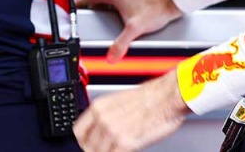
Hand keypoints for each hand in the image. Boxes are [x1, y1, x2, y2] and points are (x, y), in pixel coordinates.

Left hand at [74, 72, 188, 151]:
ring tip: (117, 149)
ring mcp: (112, 132)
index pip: (78, 132)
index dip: (84, 142)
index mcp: (98, 107)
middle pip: (87, 146)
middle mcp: (102, 119)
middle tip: (107, 149)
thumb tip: (101, 131)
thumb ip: (106, 117)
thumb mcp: (119, 102)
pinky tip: (126, 151)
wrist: (166, 97)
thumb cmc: (150, 98)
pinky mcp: (125, 143)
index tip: (88, 146)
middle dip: (95, 151)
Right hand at [76, 0, 182, 61]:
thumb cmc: (156, 10)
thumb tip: (111, 56)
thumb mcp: (134, 30)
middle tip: (88, 15)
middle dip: (92, 6)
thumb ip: (120, 44)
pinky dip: (114, 3)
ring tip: (104, 16)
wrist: (172, 2)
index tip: (74, 7)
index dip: (80, 2)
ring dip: (104, 4)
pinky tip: (121, 13)